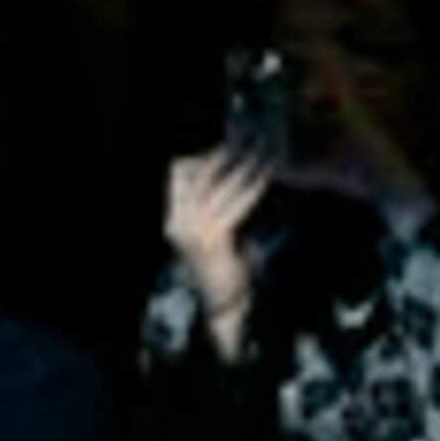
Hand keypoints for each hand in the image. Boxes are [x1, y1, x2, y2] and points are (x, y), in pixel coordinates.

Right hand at [163, 148, 267, 306]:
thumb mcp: (213, 231)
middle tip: (249, 138)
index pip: (180, 172)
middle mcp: (177, 221)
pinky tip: (266, 175)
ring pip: (218, 185)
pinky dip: (250, 186)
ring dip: (242, 165)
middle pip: (199, 174)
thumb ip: (214, 205)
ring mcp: (191, 230)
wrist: (223, 302)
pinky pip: (234, 203)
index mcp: (173, 218)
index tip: (229, 140)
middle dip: (224, 154)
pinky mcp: (212, 237)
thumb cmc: (222, 266)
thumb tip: (233, 171)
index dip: (205, 154)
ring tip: (262, 151)